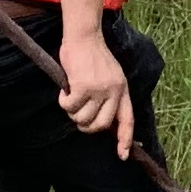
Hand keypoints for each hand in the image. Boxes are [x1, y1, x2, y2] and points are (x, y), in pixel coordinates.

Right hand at [56, 22, 132, 144]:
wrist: (84, 36)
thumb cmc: (91, 56)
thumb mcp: (109, 75)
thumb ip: (108, 95)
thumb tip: (101, 121)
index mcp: (122, 89)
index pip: (127, 119)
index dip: (125, 139)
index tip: (122, 154)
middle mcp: (114, 91)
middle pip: (101, 125)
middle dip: (86, 126)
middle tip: (77, 114)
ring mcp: (100, 90)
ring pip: (83, 118)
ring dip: (72, 112)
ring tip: (70, 97)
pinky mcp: (84, 87)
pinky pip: (69, 106)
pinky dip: (63, 101)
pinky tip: (64, 89)